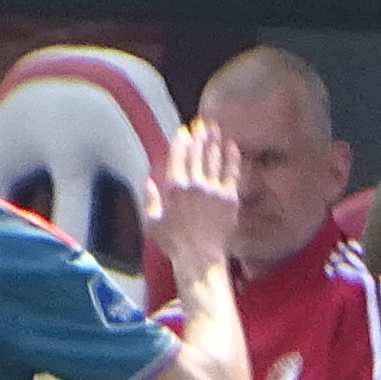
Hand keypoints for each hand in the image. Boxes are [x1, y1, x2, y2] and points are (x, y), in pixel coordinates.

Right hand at [146, 116, 239, 272]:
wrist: (200, 256)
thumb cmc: (174, 242)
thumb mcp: (153, 221)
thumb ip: (150, 198)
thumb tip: (148, 180)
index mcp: (173, 186)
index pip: (177, 155)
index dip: (182, 140)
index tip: (185, 130)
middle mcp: (194, 183)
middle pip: (197, 152)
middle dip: (200, 135)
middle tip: (203, 123)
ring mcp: (213, 189)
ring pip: (214, 158)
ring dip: (215, 141)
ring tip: (216, 129)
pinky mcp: (229, 197)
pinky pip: (231, 172)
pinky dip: (232, 157)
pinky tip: (232, 146)